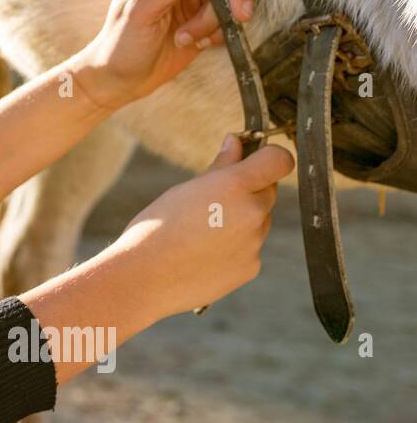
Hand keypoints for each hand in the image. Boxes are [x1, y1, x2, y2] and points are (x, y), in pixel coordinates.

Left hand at [70, 0, 255, 110]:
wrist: (120, 81)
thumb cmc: (120, 43)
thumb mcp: (140, 11)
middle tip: (236, 14)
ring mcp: (193, 0)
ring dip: (215, 20)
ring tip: (186, 38)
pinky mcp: (203, 22)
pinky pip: (227, 19)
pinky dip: (219, 33)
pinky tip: (197, 45)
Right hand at [107, 134, 293, 320]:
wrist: (143, 278)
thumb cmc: (155, 229)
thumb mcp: (183, 190)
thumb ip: (219, 167)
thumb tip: (237, 144)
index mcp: (234, 186)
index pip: (279, 161)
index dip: (270, 157)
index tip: (256, 159)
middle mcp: (252, 213)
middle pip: (268, 191)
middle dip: (249, 190)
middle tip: (212, 200)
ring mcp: (254, 243)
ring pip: (258, 222)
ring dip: (240, 221)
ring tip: (200, 233)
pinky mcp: (251, 268)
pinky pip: (249, 249)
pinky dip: (233, 248)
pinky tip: (203, 254)